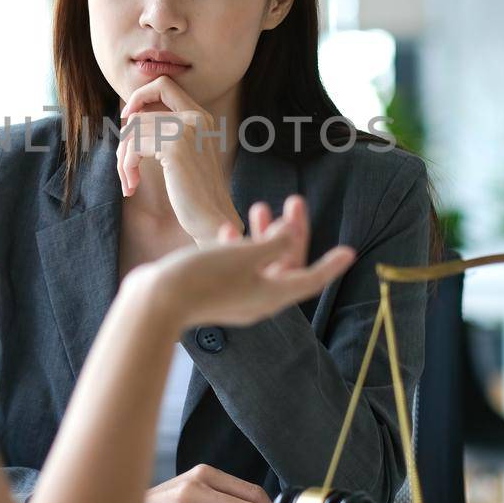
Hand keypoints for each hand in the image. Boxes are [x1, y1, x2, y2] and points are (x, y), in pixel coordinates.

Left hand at [117, 77, 238, 245]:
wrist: (212, 218)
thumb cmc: (194, 193)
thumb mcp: (183, 154)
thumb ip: (165, 132)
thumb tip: (129, 118)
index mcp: (201, 116)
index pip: (164, 84)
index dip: (140, 96)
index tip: (128, 118)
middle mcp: (196, 118)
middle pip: (140, 115)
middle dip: (125, 143)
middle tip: (126, 169)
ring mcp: (187, 130)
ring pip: (133, 131)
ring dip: (123, 160)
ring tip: (129, 181)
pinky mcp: (175, 148)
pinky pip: (133, 148)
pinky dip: (126, 167)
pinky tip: (132, 186)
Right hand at [125, 194, 353, 330]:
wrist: (154, 302)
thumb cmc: (203, 278)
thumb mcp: (246, 255)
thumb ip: (273, 243)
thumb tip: (291, 233)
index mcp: (271, 295)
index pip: (310, 279)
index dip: (330, 264)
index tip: (349, 251)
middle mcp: (257, 301)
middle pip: (285, 265)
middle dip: (291, 232)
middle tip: (295, 200)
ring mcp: (234, 299)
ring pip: (260, 264)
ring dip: (263, 235)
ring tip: (259, 207)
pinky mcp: (214, 293)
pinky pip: (237, 268)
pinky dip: (239, 247)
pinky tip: (228, 228)